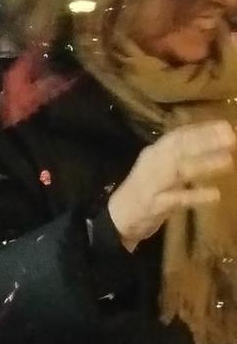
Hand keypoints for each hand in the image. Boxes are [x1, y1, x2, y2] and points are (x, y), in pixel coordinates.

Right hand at [107, 121, 234, 251]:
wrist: (118, 217)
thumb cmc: (144, 190)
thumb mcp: (158, 169)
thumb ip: (179, 158)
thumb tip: (209, 144)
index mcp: (154, 154)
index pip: (177, 137)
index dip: (200, 130)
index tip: (224, 125)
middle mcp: (152, 164)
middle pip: (178, 149)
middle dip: (204, 142)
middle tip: (230, 137)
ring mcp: (153, 184)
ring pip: (178, 171)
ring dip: (203, 164)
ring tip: (228, 160)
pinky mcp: (154, 205)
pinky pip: (177, 199)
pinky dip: (195, 196)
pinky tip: (215, 195)